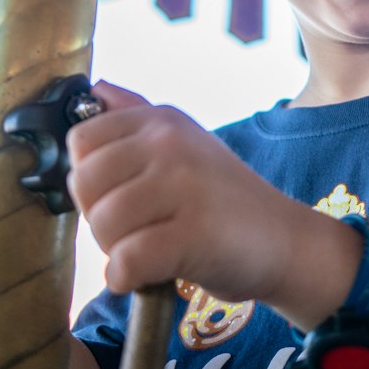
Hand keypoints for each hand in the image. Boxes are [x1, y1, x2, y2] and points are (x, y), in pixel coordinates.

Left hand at [66, 83, 312, 304]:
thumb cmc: (224, 201)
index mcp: (163, 120)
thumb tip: (93, 89)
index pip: (82, 140)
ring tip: (150, 250)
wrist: (286, 242)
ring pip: (103, 224)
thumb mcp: (185, 143)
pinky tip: (149, 275)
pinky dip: (127, 278)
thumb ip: (136, 116)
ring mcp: (185, 185)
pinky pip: (127, 260)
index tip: (121, 195)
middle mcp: (171, 143)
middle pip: (84, 183)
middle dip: (98, 217)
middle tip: (136, 229)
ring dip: (115, 252)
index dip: (90, 178)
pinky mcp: (195, 233)